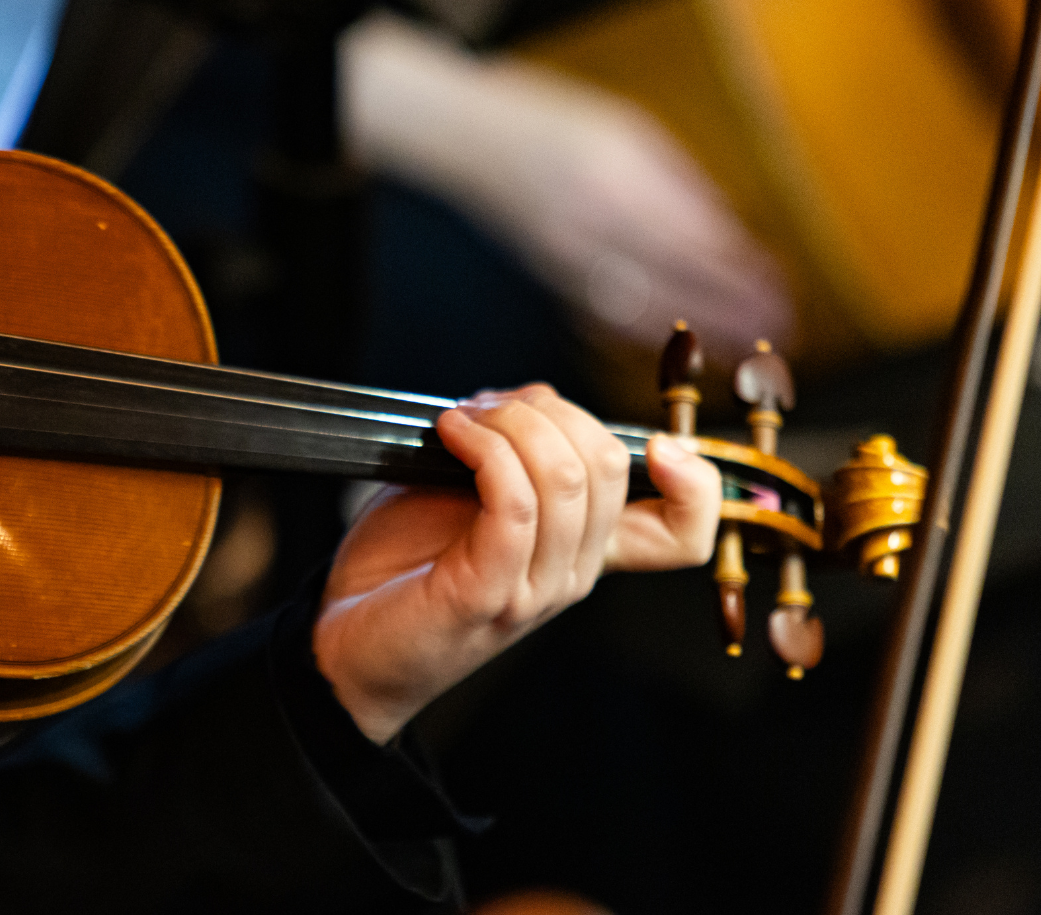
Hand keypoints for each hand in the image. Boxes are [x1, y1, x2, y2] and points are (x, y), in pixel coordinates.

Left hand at [312, 384, 720, 742]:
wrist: (343, 639)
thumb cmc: (405, 563)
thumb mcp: (471, 493)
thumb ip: (518, 451)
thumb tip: (532, 400)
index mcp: (582, 550)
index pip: (686, 532)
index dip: (697, 481)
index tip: (654, 443)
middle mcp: (573, 574)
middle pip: (610, 467)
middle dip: (547, 411)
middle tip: (485, 410)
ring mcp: (535, 588)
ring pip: (566, 477)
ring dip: (508, 424)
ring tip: (460, 423)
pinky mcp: (488, 593)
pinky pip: (514, 503)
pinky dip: (483, 449)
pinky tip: (450, 436)